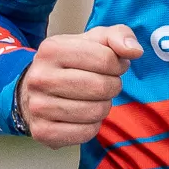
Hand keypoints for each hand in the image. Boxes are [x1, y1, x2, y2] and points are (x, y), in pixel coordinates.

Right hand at [18, 24, 142, 147]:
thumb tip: (135, 51)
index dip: (118, 65)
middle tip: (105, 85)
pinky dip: (92, 126)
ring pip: (95, 111)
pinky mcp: (42, 131)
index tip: (112, 67)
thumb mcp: (93, 42)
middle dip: (112, 87)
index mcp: (52, 49)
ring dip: (103, 107)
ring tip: (94, 99)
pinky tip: (83, 117)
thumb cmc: (71, 64)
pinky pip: (85, 132)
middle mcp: (40, 77)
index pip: (106, 59)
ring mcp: (38, 106)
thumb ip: (118, 36)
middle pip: (101, 87)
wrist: (34, 91)